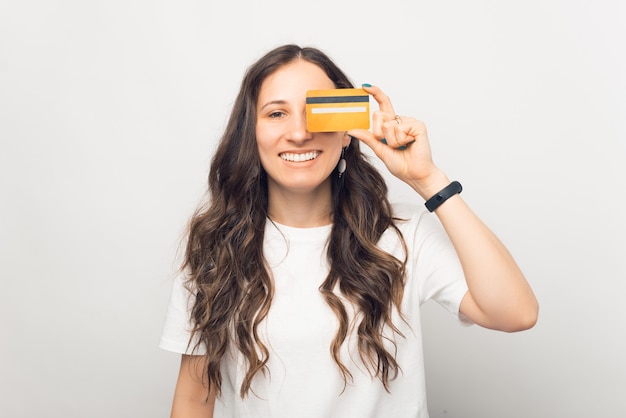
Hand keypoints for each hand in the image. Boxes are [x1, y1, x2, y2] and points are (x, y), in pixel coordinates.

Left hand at [347, 84, 447, 198]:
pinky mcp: (418, 125)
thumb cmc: (401, 164)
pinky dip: (401, 140)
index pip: (383, 104)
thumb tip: (351, 129)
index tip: (365, 86)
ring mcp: (410, 122)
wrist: (414, 175)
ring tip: (402, 147)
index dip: (375, 93)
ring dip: (392, 141)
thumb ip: (368, 138)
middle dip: (379, 133)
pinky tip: (410, 144)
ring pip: (388, 124)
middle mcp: (401, 120)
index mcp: (392, 125)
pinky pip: (399, 128)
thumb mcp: (380, 150)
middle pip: (379, 115)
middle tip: (391, 145)